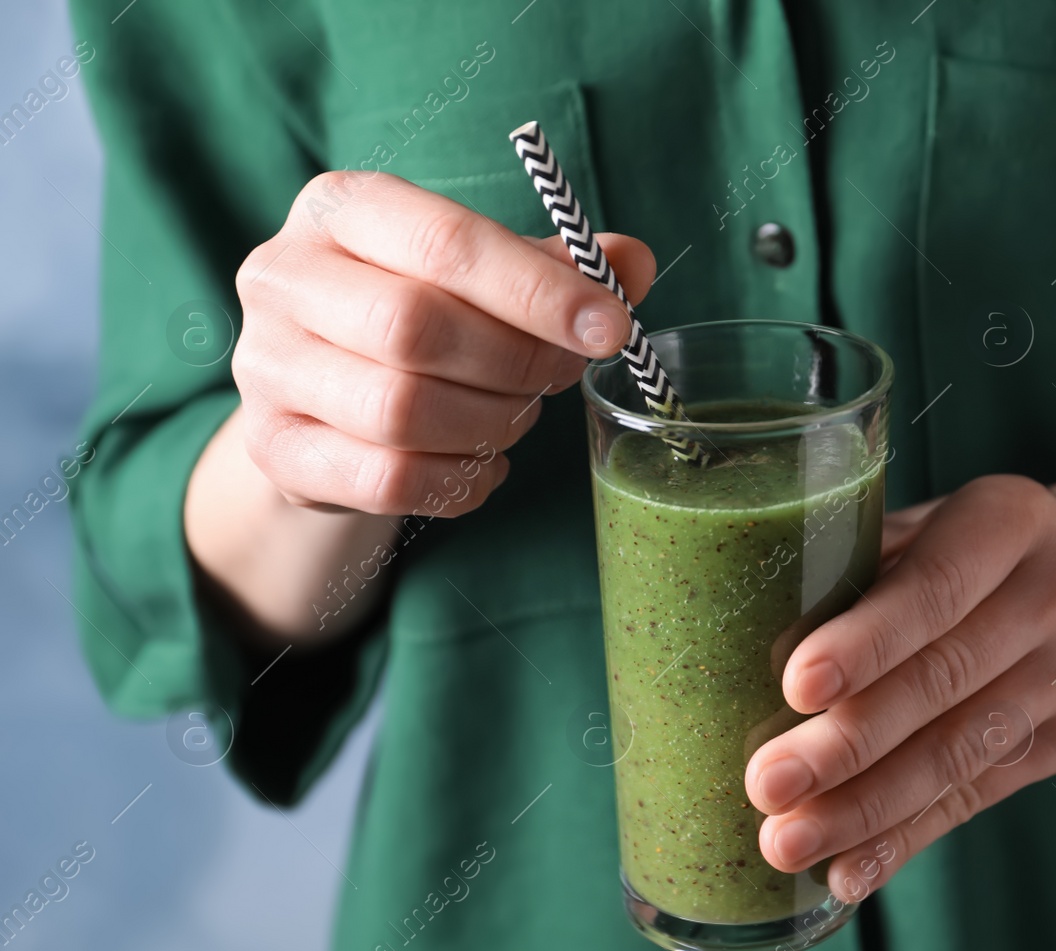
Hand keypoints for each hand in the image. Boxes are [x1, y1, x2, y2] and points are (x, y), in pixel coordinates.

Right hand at [232, 171, 654, 515]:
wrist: (321, 397)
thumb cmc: (417, 314)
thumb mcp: (480, 273)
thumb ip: (556, 266)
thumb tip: (633, 263)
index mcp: (341, 208)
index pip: (445, 242)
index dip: (539, 291)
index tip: (611, 328)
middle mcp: (284, 277)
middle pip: (416, 328)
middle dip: (517, 364)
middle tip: (561, 378)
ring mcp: (265, 366)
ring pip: (400, 411)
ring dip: (490, 424)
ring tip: (517, 417)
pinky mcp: (273, 448)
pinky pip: (387, 479)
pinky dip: (460, 481)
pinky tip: (485, 465)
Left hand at [745, 474, 1055, 902]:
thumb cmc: (977, 548)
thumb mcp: (934, 525)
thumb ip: (861, 567)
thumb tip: (737, 641)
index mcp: (1011, 520)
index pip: (935, 588)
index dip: (867, 642)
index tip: (796, 687)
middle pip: (945, 679)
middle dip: (849, 742)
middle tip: (767, 785)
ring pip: (961, 751)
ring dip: (867, 808)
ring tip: (788, 842)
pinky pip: (978, 795)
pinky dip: (906, 836)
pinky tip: (849, 871)